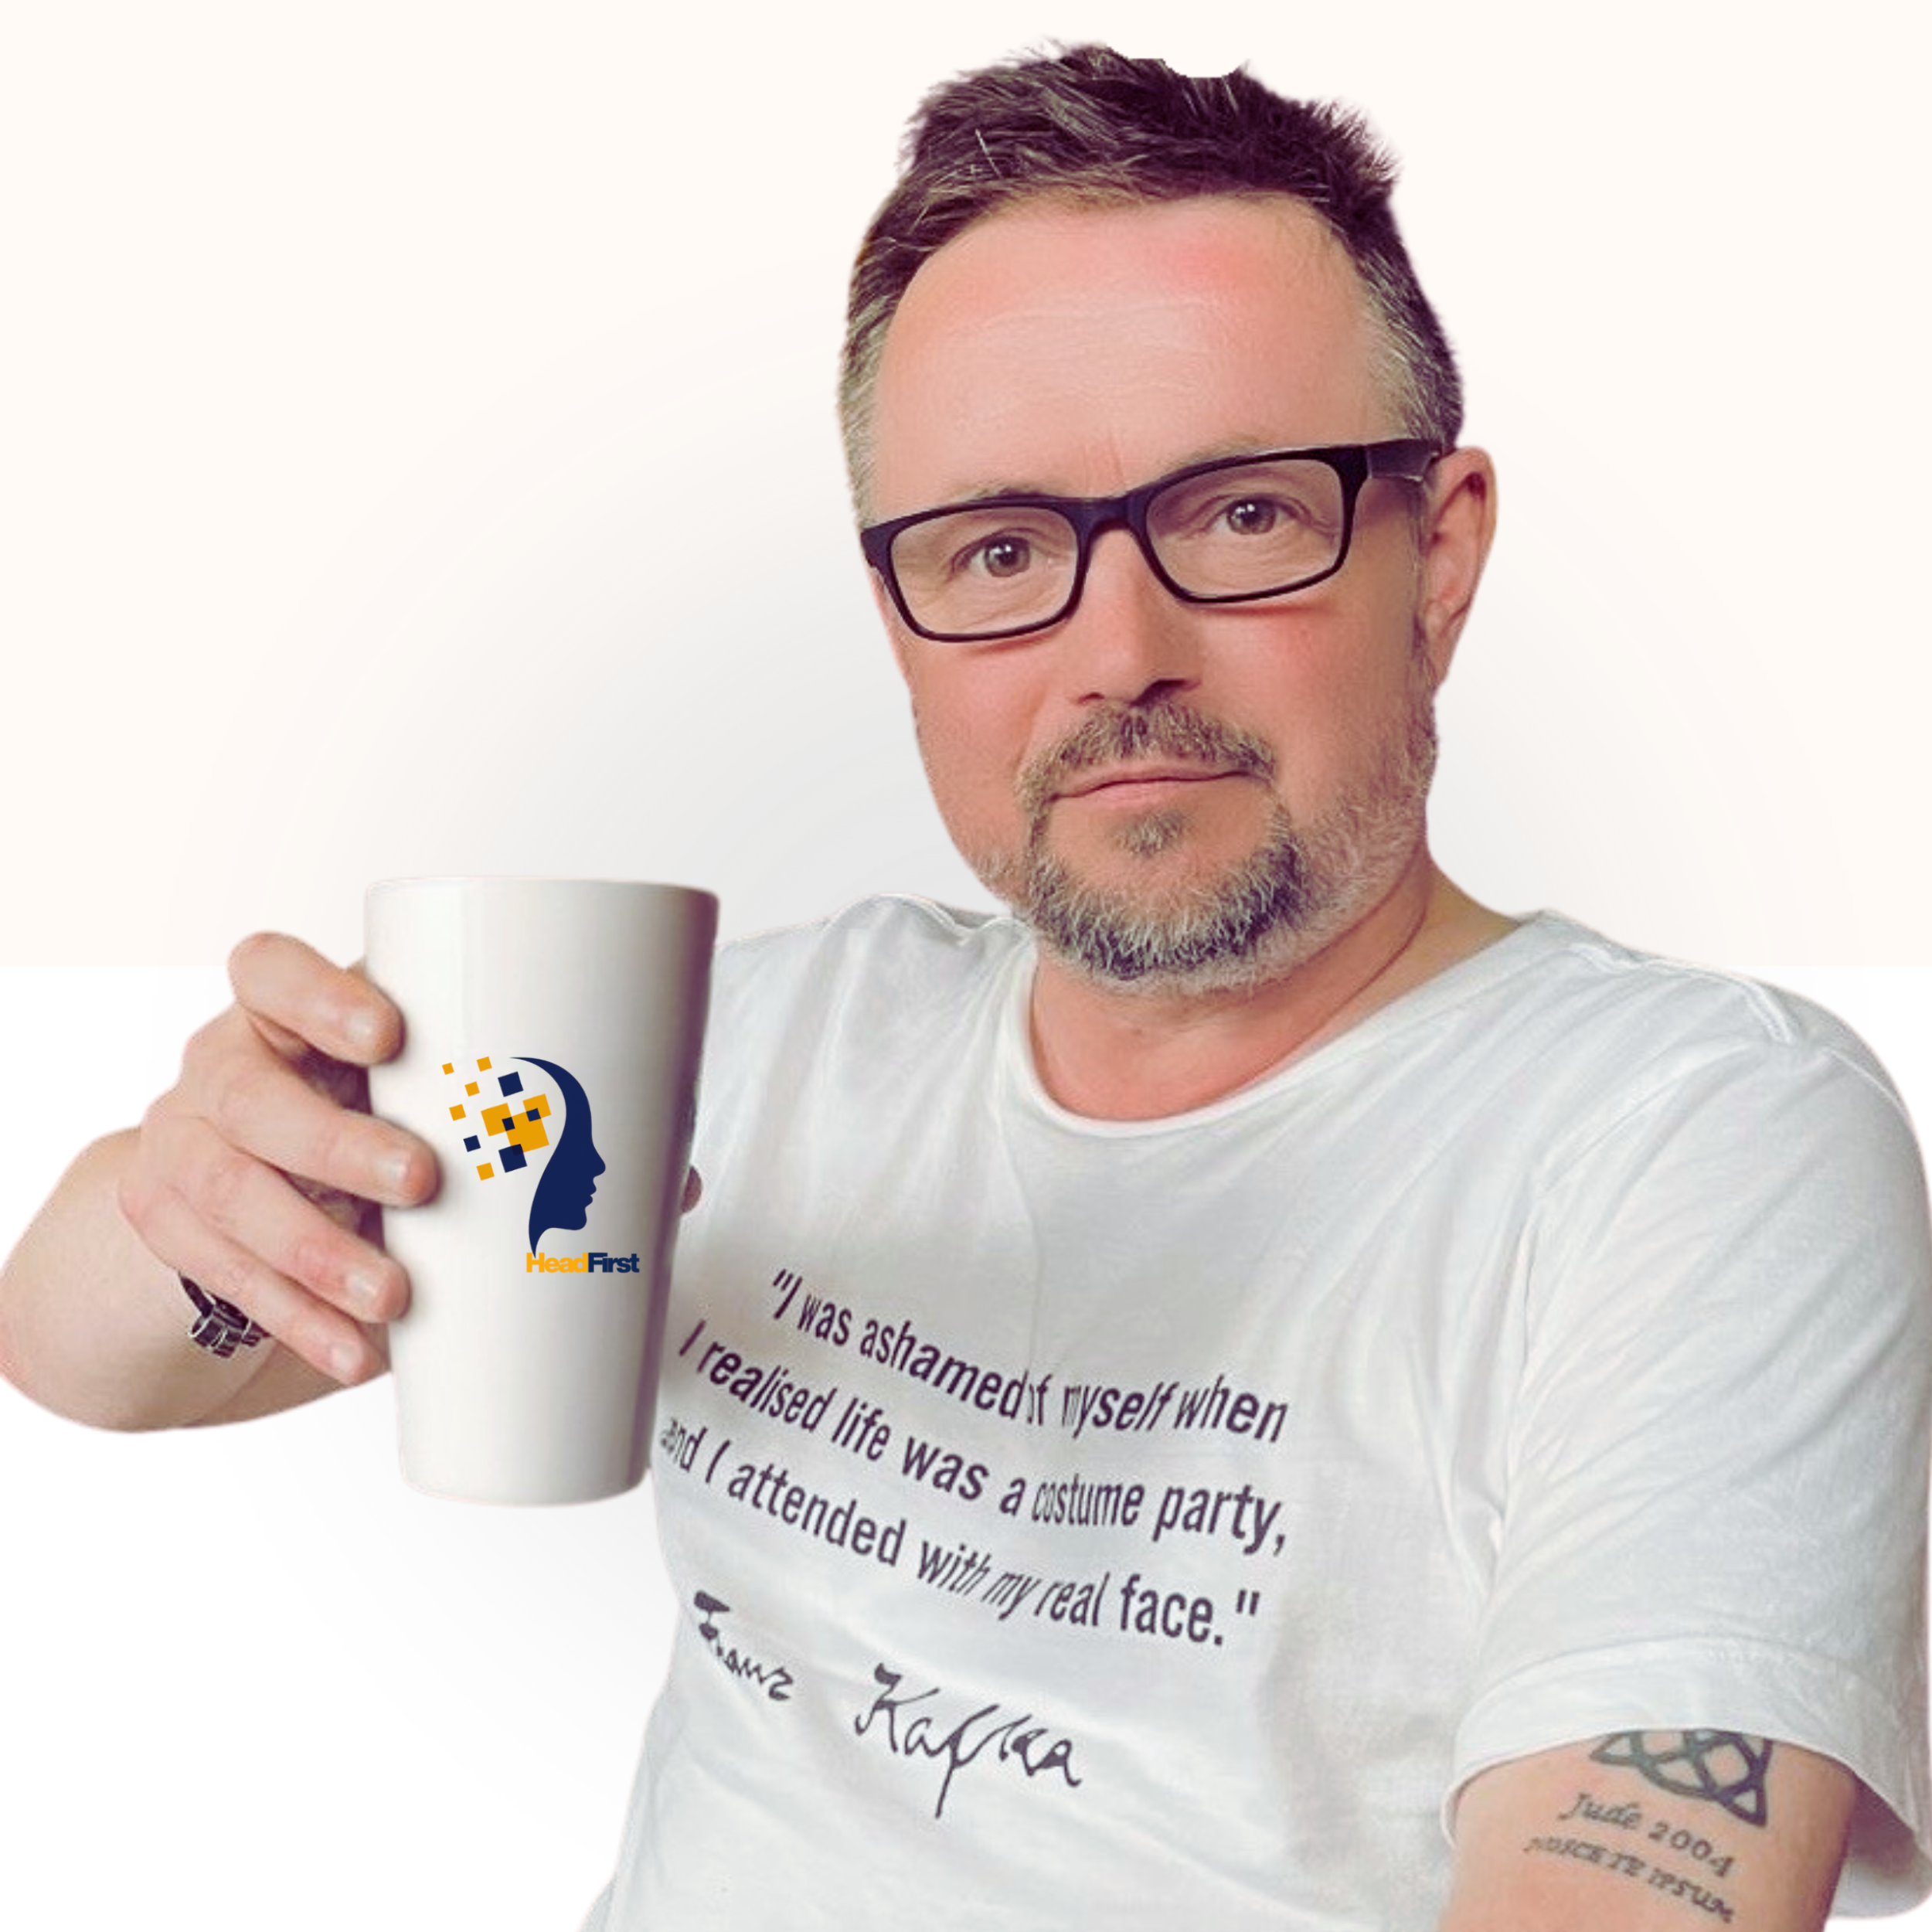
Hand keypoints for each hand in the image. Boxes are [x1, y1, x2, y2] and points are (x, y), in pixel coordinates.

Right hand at [117, 933, 437, 1385]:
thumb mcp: (396, 1073)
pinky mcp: (172, 1225)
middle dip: (336, 1146)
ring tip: (392, 1295)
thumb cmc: (366, 1105)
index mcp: (276, 1009)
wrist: (252, 1177)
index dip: (319, 997)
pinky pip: (231, 1278)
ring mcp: (184, 1146)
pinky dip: (302, 1320)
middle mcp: (219, 1068)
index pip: (268, 970)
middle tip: (422, 1181)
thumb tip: (618, 1121)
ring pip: (232, 1194)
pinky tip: (355, 1350)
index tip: (390, 1036)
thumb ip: (466, 1074)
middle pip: (251, 1098)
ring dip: (318, 1252)